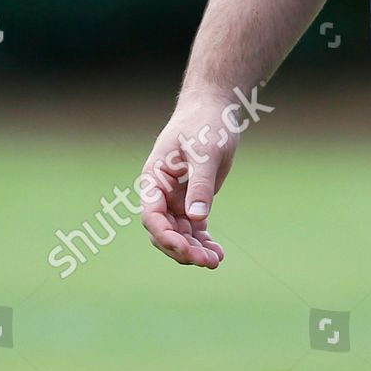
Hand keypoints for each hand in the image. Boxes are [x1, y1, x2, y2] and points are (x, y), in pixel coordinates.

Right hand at [139, 99, 238, 267]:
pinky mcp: (194, 200)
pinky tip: (217, 254)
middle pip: (164, 232)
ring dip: (195, 250)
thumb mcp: (205, 152)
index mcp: (154, 180)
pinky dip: (203, 241)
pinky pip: (194, 228)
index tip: (185, 250)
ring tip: (216, 261)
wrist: (216, 109)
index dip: (165, 236)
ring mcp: (177, 199)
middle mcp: (161, 193)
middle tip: (207, 261)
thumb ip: (200, 184)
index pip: (152, 216)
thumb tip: (195, 218)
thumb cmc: (205, 124)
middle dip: (182, 250)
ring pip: (180, 234)